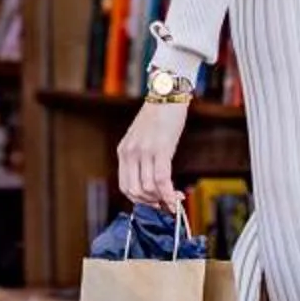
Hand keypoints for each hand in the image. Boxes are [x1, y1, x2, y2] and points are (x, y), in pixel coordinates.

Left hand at [117, 101, 190, 217]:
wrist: (167, 96)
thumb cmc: (158, 118)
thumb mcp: (141, 140)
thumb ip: (141, 159)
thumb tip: (152, 184)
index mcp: (123, 152)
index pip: (125, 186)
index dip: (140, 200)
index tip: (155, 204)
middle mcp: (130, 153)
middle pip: (135, 191)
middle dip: (152, 202)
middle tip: (166, 203)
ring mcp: (143, 151)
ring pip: (148, 188)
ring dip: (162, 199)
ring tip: (174, 197)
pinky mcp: (160, 149)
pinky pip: (161, 179)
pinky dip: (168, 193)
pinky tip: (176, 197)